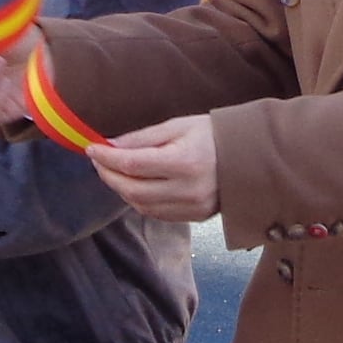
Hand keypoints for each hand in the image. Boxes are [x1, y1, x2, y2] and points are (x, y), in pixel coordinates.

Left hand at [86, 115, 218, 223]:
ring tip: (114, 172)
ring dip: (121, 189)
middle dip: (108, 175)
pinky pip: (155, 213)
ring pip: (141, 205)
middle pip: (132, 189)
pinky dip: (138, 200)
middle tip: (98, 161)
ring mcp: (191, 207)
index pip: (132, 164)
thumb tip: (111, 145)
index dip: (106, 158)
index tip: (91, 148)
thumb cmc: (213, 135)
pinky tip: (134, 186)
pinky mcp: (194, 217)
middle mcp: (187, 189)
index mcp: (184, 162)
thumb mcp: (178, 126)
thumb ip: (142, 138)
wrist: (251, 158)